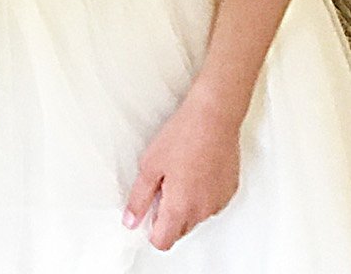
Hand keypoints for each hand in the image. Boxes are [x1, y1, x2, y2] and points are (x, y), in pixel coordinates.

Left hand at [123, 95, 240, 249]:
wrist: (213, 118)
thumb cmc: (182, 136)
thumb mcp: (149, 165)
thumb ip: (139, 198)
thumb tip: (130, 221)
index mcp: (180, 208)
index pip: (163, 241)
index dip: (151, 230)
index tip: (146, 212)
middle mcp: (202, 212)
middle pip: (179, 230)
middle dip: (167, 216)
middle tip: (161, 184)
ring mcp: (218, 203)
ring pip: (196, 216)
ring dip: (185, 204)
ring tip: (179, 171)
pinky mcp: (229, 191)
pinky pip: (210, 203)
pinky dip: (201, 194)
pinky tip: (195, 169)